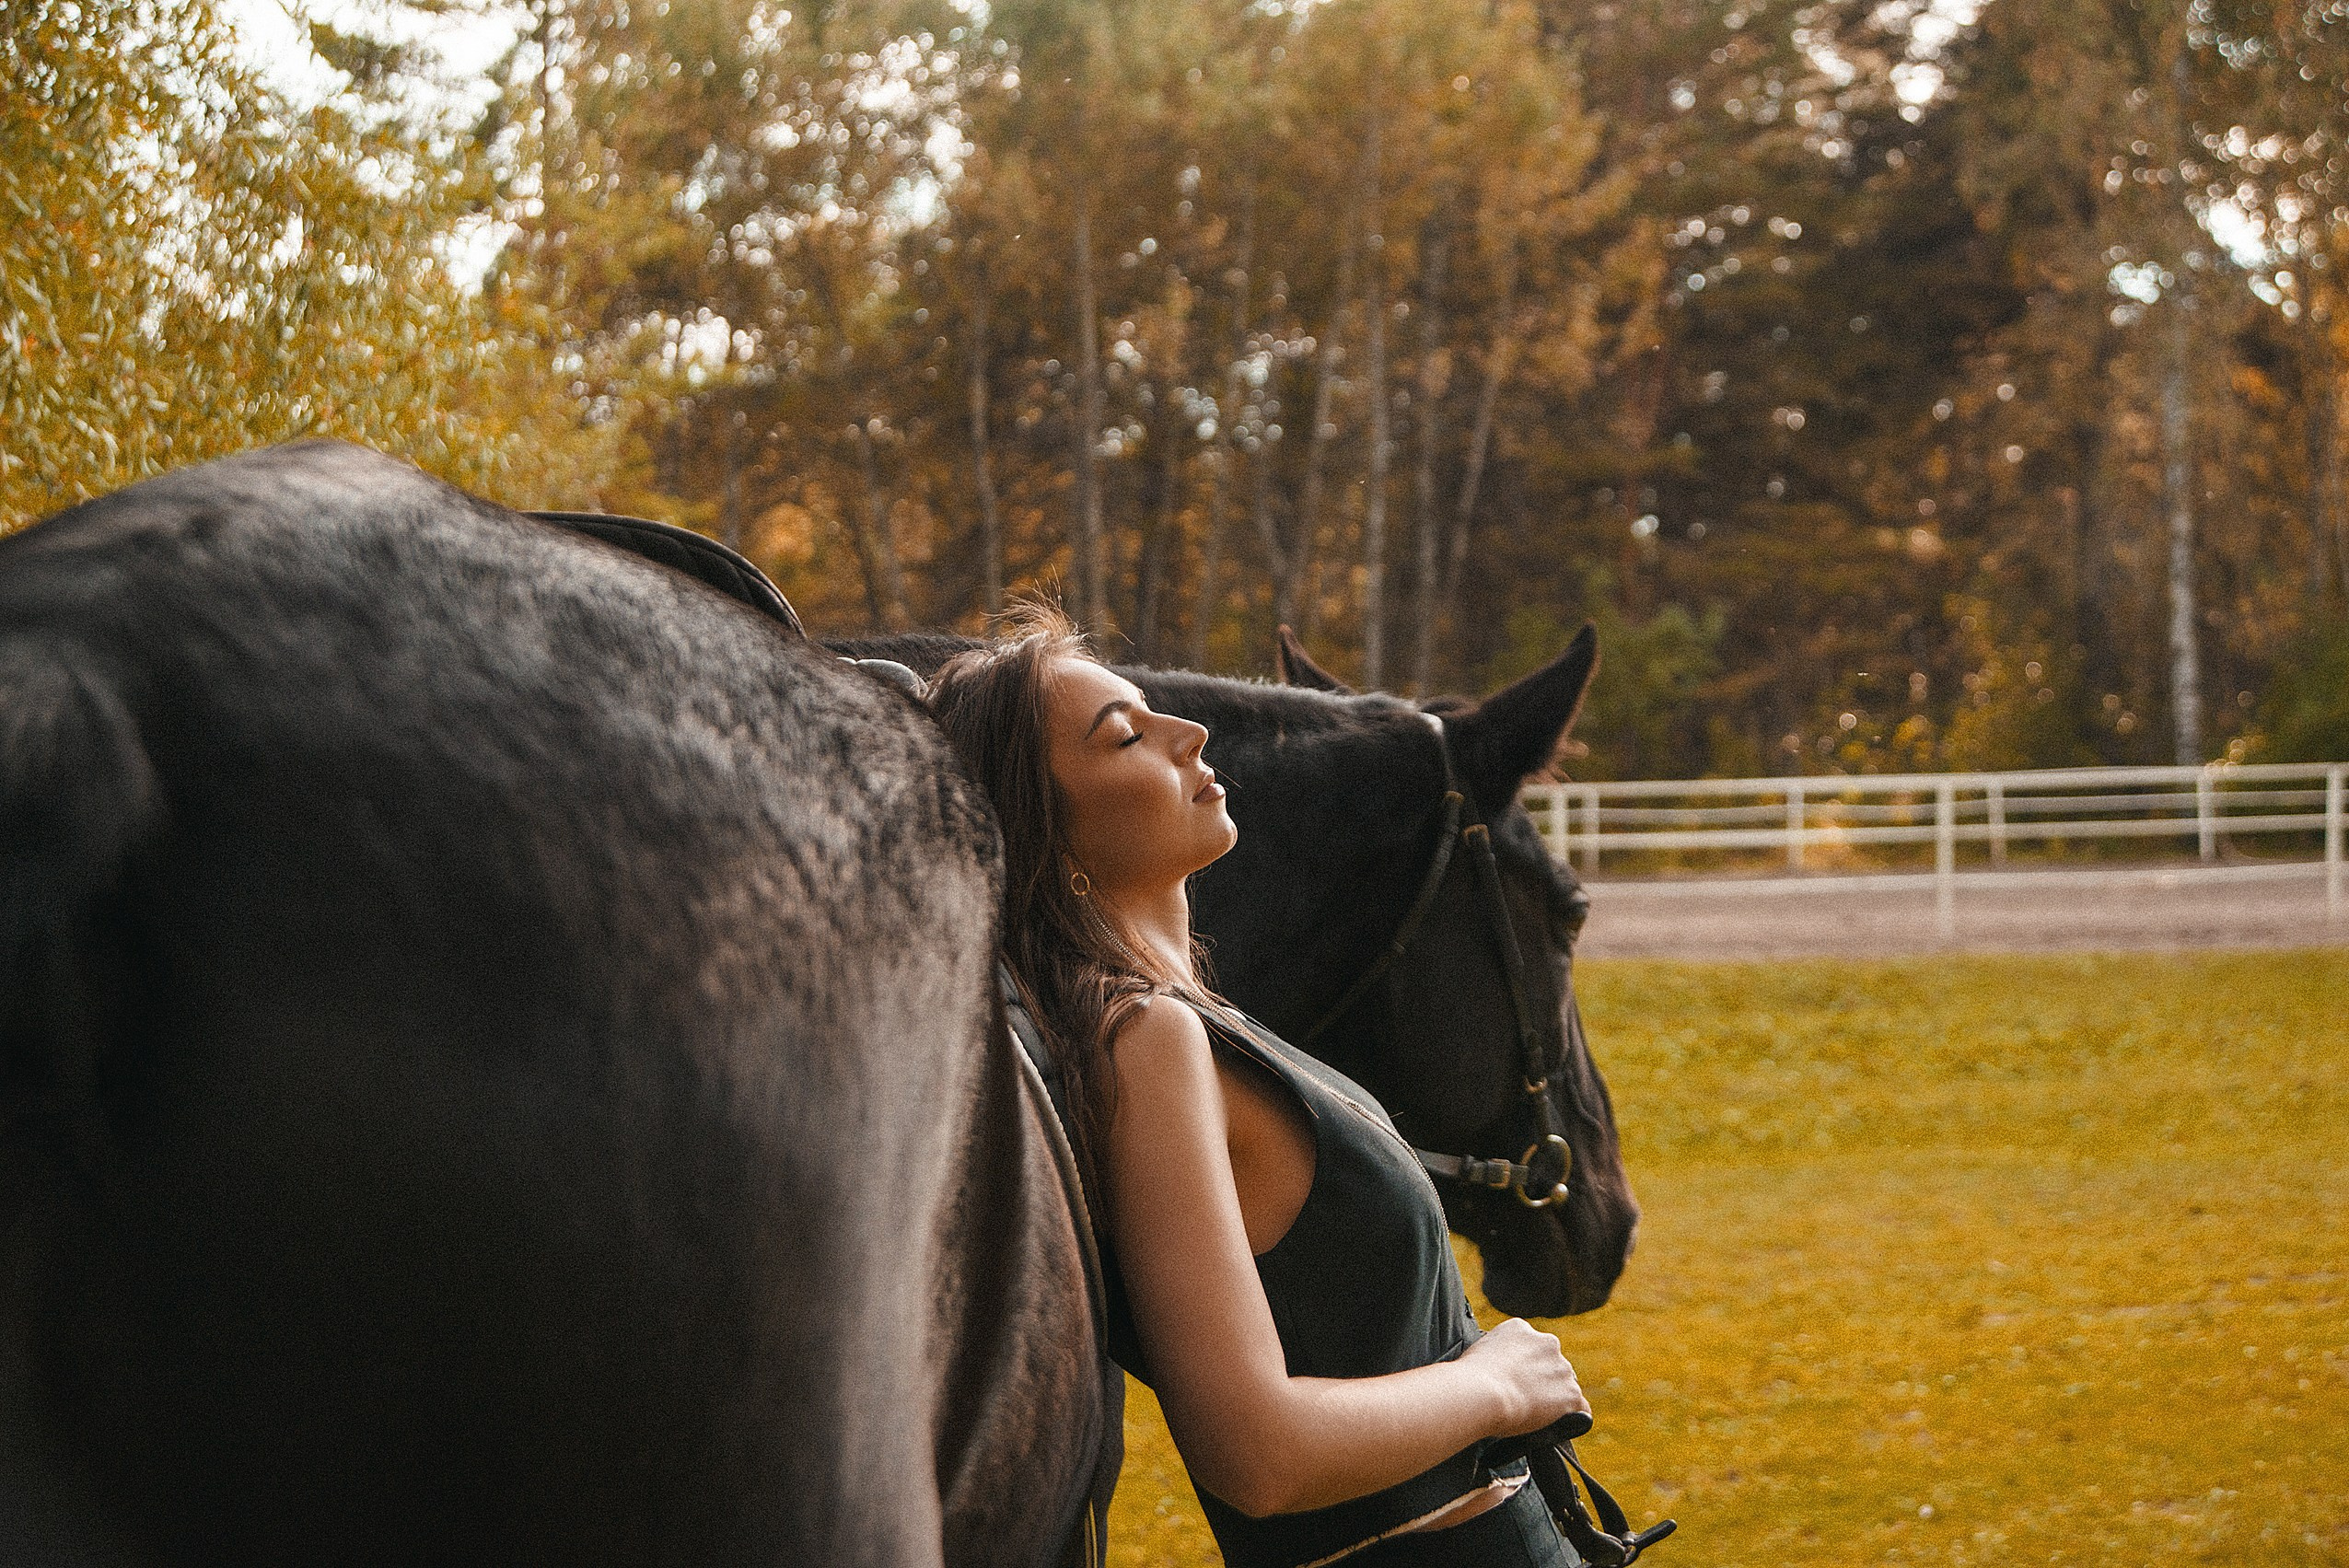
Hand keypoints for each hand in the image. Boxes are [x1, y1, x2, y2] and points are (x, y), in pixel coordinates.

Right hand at [1462, 1318, 1590, 1437]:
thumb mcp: (1478, 1351)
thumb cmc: (1469, 1378)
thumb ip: (1495, 1354)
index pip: (1532, 1348)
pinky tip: (1559, 1426)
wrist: (1481, 1393)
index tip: (1514, 1381)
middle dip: (1543, 1380)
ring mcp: (1561, 1369)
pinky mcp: (1571, 1394)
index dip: (1524, 1367)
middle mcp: (1547, 1343)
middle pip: (1552, 1364)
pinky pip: (1581, 1408)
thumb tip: (1495, 1370)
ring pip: (1566, 1386)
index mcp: (1521, 1329)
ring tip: (1533, 1415)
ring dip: (1555, 1398)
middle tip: (1523, 1400)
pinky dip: (1572, 1418)